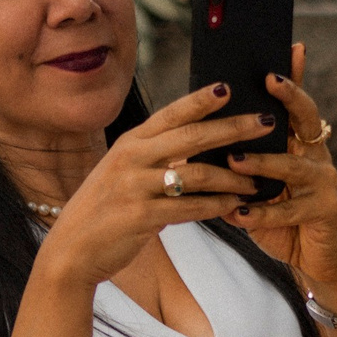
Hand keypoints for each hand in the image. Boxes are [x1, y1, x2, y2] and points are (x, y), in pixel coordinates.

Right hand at [34, 82, 267, 290]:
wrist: (71, 249)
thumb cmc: (105, 209)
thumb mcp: (123, 173)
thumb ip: (155, 158)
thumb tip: (198, 149)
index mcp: (131, 142)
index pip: (172, 114)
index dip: (201, 100)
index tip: (230, 88)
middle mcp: (132, 158)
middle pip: (192, 136)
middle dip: (233, 129)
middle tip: (265, 124)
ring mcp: (135, 186)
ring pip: (196, 174)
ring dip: (232, 178)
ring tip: (256, 181)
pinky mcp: (140, 216)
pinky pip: (189, 208)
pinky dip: (216, 207)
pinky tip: (234, 206)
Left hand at [223, 44, 336, 306]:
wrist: (318, 260)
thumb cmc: (281, 217)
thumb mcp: (261, 183)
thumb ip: (242, 157)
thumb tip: (200, 132)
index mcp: (299, 144)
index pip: (295, 104)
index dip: (292, 77)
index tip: (285, 49)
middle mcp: (316, 156)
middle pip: (307, 119)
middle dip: (289, 98)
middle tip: (268, 82)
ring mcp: (324, 183)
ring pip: (293, 167)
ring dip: (263, 163)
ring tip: (234, 161)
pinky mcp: (325, 212)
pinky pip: (290, 211)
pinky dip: (262, 214)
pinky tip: (238, 214)